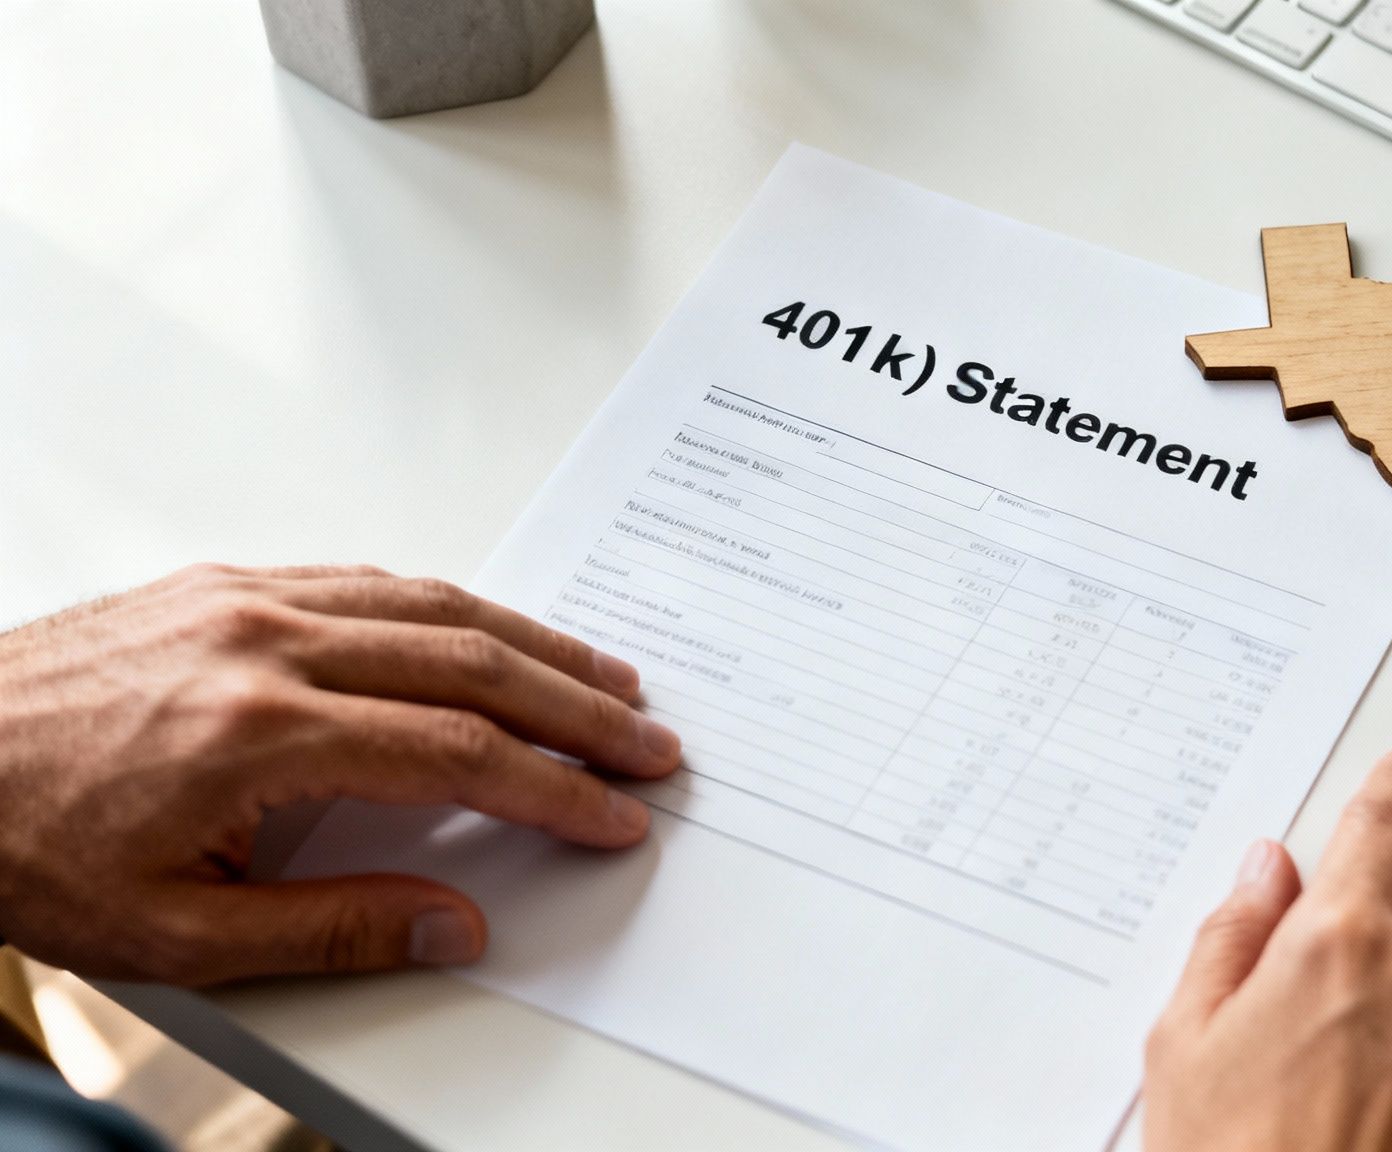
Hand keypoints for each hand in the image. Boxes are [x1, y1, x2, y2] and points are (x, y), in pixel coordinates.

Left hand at [0, 564, 681, 985]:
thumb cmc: (23, 843)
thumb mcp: (170, 932)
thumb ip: (329, 926)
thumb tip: (454, 924)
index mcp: (260, 734)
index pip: (458, 754)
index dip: (554, 789)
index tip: (614, 813)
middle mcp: (266, 644)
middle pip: (473, 663)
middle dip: (579, 707)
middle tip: (649, 740)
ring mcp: (248, 599)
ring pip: (434, 604)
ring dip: (536, 641)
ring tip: (606, 678)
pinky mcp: (227, 582)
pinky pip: (371, 578)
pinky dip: (453, 605)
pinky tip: (492, 629)